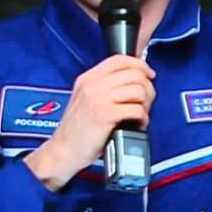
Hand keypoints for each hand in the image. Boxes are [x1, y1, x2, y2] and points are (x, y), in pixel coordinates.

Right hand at [24, 54, 155, 191]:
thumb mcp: (85, 100)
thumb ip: (104, 88)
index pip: (119, 60)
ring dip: (146, 104)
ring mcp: (99, 98)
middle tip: (146, 102)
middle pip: (133, 74)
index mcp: (88, 79)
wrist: (63, 151)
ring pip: (138, 90)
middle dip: (147, 88)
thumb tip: (133, 82)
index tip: (148, 74)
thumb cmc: (76, 131)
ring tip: (140, 115)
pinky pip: (137, 110)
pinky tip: (136, 125)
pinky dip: (142, 119)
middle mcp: (93, 85)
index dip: (139, 64)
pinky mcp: (106, 115)